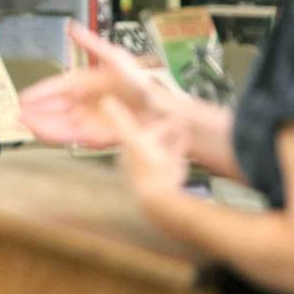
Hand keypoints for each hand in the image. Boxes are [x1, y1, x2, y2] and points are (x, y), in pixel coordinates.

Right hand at [19, 23, 183, 148]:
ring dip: (40, 125)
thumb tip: (72, 27)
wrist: (159, 110)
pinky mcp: (93, 137)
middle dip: (35, 112)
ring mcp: (86, 120)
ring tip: (25, 124)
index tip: (24, 97)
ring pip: (57, 124)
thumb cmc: (140, 82)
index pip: (56, 88)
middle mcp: (82, 103)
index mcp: (83, 83)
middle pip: (53, 108)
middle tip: (17, 114)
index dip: (40, 93)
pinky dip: (54, 136)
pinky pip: (70, 137)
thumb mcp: (115, 58)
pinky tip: (41, 134)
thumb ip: (92, 44)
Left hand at [104, 97, 188, 218]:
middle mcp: (140, 157)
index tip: (148, 105)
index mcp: (127, 150)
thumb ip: (119, 119)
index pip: (133, 130)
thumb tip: (105, 100)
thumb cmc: (144, 165)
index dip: (142, 118)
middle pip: (150, 136)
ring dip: (172, 132)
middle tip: (170, 111)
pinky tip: (187, 133)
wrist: (161, 193)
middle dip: (160, 125)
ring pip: (164, 143)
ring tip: (181, 119)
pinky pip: (176, 151)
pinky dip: (181, 142)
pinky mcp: (171, 168)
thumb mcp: (131, 137)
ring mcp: (156, 163)